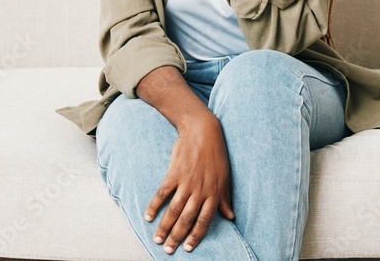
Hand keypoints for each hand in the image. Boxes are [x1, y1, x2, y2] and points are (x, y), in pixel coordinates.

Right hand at [145, 114, 234, 253]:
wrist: (203, 131)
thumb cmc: (216, 154)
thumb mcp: (225, 177)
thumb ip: (225, 199)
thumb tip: (231, 217)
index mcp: (215, 193)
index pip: (204, 221)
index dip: (196, 236)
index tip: (188, 248)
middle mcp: (201, 190)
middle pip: (187, 219)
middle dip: (177, 237)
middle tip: (168, 250)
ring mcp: (186, 182)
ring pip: (174, 210)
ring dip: (164, 227)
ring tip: (157, 240)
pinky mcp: (174, 173)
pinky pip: (162, 193)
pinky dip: (154, 206)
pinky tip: (148, 217)